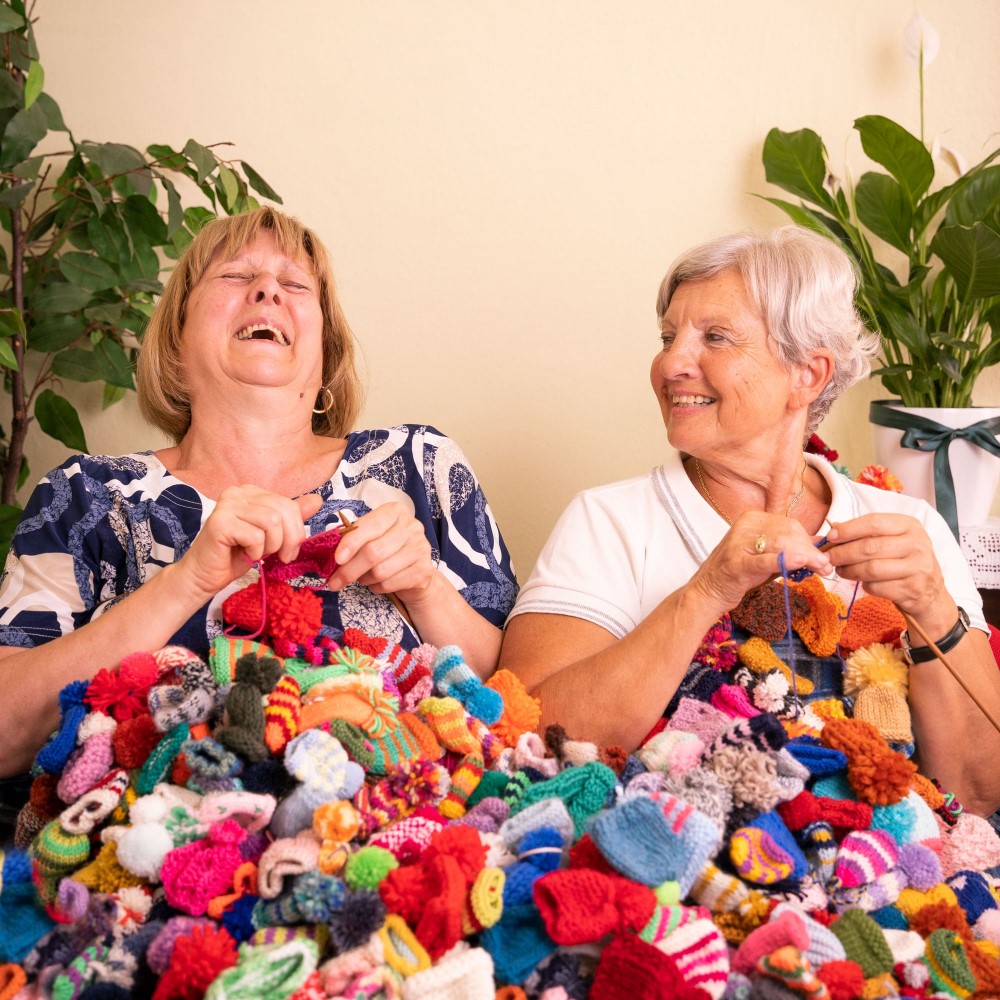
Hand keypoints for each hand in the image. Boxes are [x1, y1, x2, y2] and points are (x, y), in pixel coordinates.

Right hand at [179, 486, 323, 600]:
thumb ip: (291, 517)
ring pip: (272, 522)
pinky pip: (255, 536)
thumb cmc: (236, 555)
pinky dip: (256, 552)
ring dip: (270, 546)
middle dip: (288, 539)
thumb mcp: (271, 535)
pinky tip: (245, 555)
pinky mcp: (220, 522)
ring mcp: (227, 505)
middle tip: (280, 556)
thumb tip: (317, 500)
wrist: (205, 575)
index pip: (288, 503)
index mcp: (251, 492)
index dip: (296, 530)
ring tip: (258, 554)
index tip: (289, 550)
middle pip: (283, 511)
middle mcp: (238, 492)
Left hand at [326, 501, 436, 605]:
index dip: (351, 543)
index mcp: (395, 512)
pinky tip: (378, 583)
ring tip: (363, 577)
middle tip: (335, 582)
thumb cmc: (387, 549)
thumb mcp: (372, 536)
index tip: (337, 559)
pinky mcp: (424, 571)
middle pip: (373, 552)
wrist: (417, 570)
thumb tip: (332, 557)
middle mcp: (411, 526)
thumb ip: (354, 539)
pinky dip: (377, 587)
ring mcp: (421, 548)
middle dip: (350, 570)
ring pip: (380, 571)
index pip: (369, 527)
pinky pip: (390, 584)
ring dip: (364, 579)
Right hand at [688, 512, 833, 614]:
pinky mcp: (736, 564)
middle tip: (826, 567)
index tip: (823, 558)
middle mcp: (744, 527)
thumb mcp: (765, 555)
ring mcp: (738, 545)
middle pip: (788, 533)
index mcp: (751, 519)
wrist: (707, 592)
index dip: (810, 541)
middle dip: (812, 550)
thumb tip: (820, 542)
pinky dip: (784, 561)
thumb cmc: (738, 574)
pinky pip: (765, 560)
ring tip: (821, 570)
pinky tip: (800, 564)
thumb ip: (789, 547)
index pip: (790, 525)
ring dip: (806, 558)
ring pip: (781, 544)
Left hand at [824, 514, 953, 627]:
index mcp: (910, 526)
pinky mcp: (913, 588)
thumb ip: (866, 534)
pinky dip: (864, 585)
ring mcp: (918, 567)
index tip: (830, 536)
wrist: (930, 592)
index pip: (874, 522)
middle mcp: (917, 544)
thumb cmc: (903, 561)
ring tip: (840, 570)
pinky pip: (877, 587)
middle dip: (843, 553)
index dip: (848, 529)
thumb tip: (832, 531)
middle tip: (828, 558)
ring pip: (871, 568)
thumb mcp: (892, 540)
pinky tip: (862, 583)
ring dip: (849, 570)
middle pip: (870, 546)